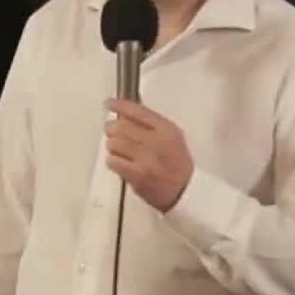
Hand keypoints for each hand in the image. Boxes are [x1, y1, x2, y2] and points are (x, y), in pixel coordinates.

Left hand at [104, 98, 193, 212]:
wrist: (184, 191)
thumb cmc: (176, 164)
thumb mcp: (171, 137)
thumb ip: (150, 124)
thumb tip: (125, 113)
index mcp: (166, 129)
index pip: (138, 111)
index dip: (120, 105)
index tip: (109, 103)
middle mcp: (156, 141)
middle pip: (121, 126)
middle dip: (112, 129)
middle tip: (112, 133)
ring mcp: (146, 159)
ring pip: (114, 143)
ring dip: (113, 146)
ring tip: (120, 151)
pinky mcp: (137, 175)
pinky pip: (112, 161)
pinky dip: (113, 161)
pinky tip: (120, 163)